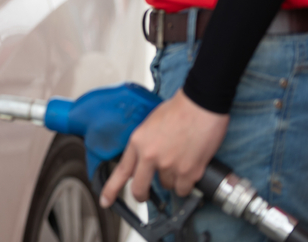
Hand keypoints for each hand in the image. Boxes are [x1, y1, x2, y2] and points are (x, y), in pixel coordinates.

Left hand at [99, 89, 228, 207]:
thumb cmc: (178, 109)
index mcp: (137, 142)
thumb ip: (144, 143)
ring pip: (167, 186)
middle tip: (144, 196)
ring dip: (172, 179)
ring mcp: (169, 166)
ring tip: (180, 160)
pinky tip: (190, 170)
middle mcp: (150, 156)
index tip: (106, 201)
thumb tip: (145, 159)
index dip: (111, 189)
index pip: (121, 170)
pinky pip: (184, 189)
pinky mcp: (189, 172)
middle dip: (141, 195)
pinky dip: (187, 184)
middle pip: (139, 187)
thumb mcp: (150, 123)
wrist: (201, 105)